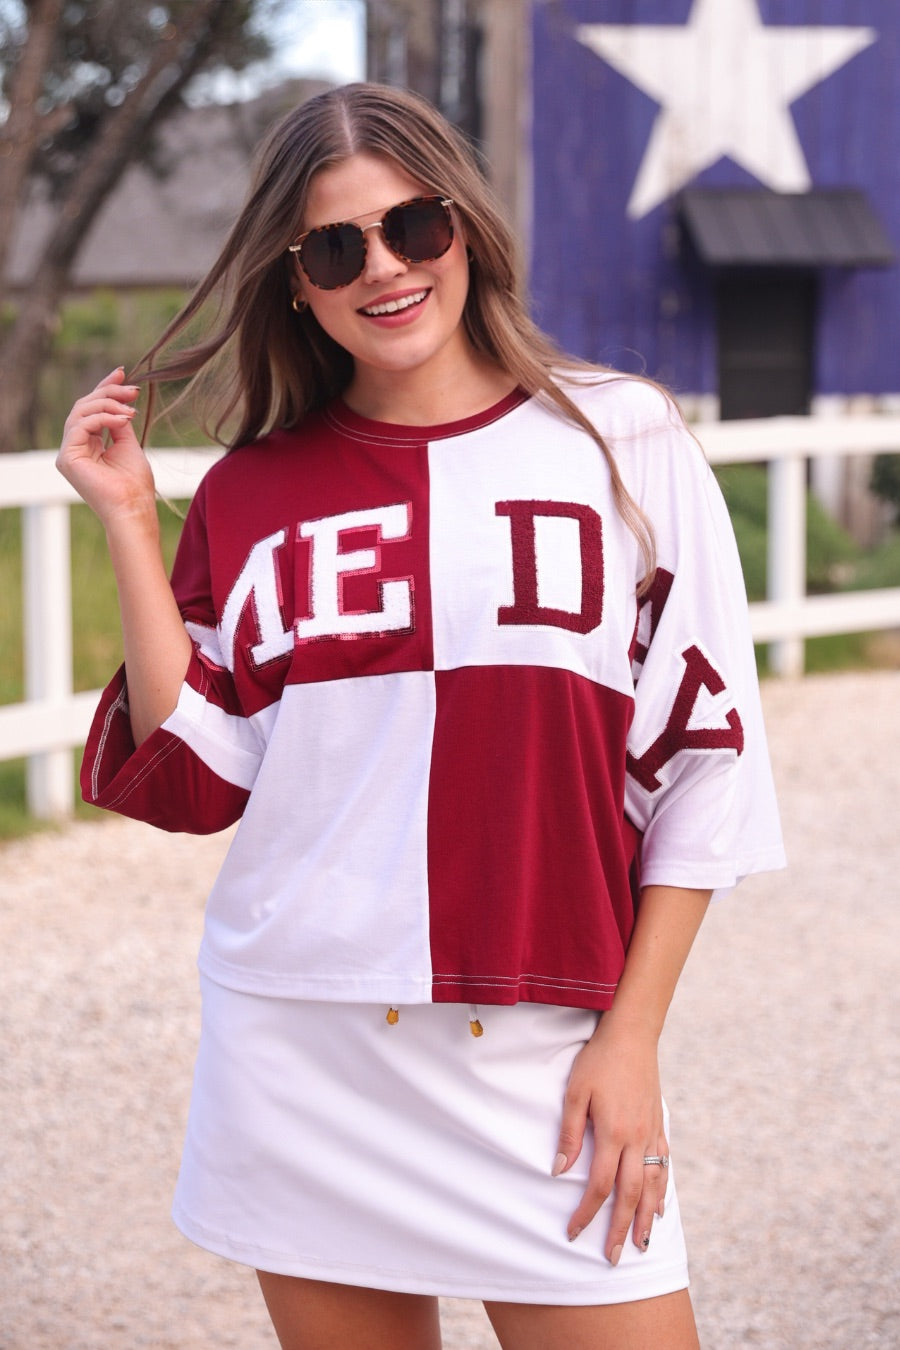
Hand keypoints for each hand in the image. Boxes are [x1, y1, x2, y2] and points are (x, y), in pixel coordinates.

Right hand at [56, 367, 153, 528]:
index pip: (91, 409)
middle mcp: (74, 447)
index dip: (104, 388)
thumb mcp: (128, 444)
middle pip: (84, 406)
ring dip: (108, 405)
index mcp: (87, 445)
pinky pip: (81, 425)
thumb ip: (119, 423)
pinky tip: (122, 420)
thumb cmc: (135, 484)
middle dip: (109, 393)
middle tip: (132, 390)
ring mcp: (68, 453)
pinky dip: (103, 418)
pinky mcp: (67, 458)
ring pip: (81, 412)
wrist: (133, 508)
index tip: (122, 372)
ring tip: (131, 411)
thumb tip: (120, 401)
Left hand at [552, 1015, 668, 1263]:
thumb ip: (569, 1133)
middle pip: (630, 1195)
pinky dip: (663, 1190)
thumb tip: (560, 1171)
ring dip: (646, 1217)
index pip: (600, 1186)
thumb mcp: (575, 1092)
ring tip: (642, 1244)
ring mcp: (652, 1133)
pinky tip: (660, 1206)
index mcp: (614, 1134)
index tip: (573, 1233)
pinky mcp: (659, 1124)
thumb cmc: (598, 1061)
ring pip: (653, 1186)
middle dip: (621, 1229)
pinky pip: (664, 1166)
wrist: (632, 1035)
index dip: (586, 1213)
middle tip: (614, 1258)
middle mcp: (637, 1139)